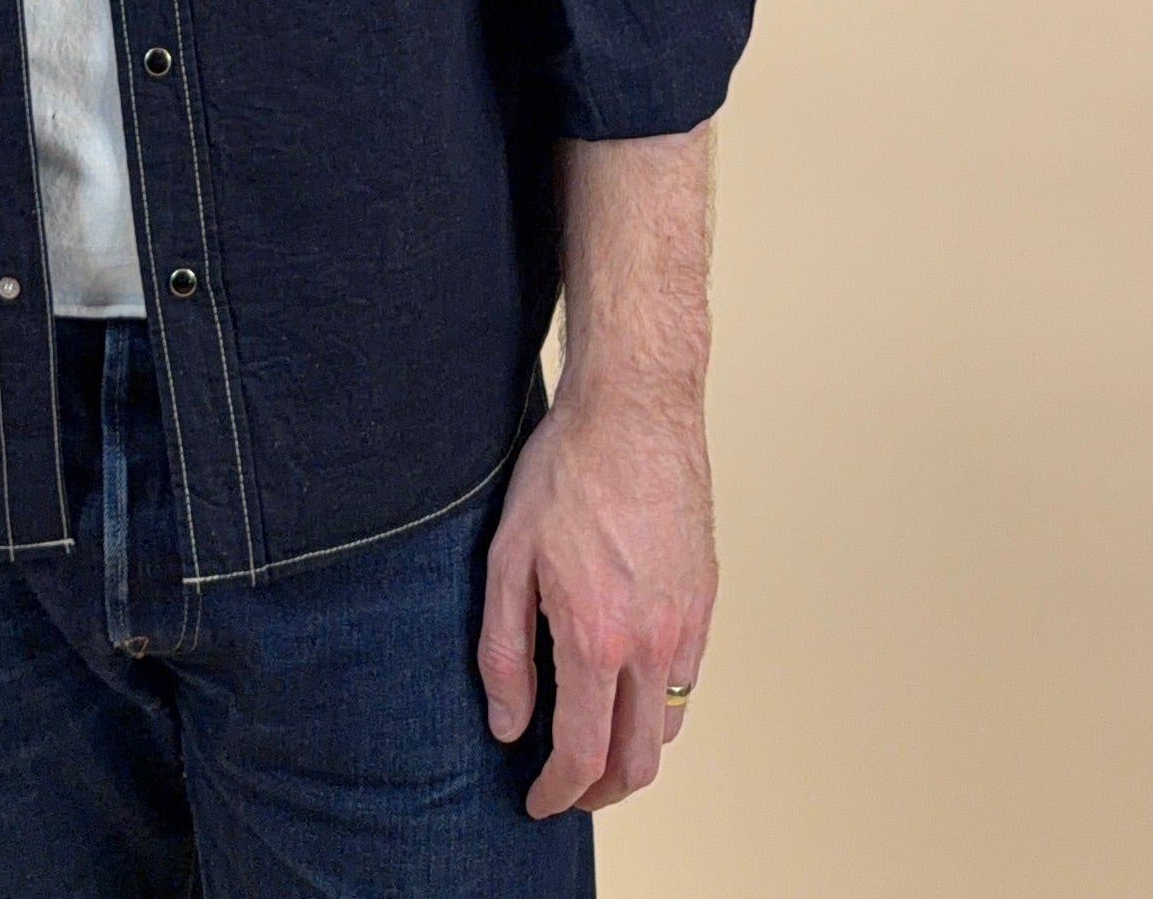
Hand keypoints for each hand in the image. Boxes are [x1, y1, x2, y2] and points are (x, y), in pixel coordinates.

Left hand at [477, 387, 714, 816]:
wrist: (636, 410)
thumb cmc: (567, 472)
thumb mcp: (507, 557)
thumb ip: (504, 651)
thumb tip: (508, 725)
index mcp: (597, 638)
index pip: (584, 754)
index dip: (557, 793)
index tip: (537, 800)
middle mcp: (654, 643)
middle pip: (640, 761)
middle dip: (601, 791)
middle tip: (566, 788)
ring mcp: (688, 623)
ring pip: (670, 726)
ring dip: (634, 750)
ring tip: (593, 739)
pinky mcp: (707, 599)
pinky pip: (687, 678)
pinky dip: (657, 702)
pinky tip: (625, 680)